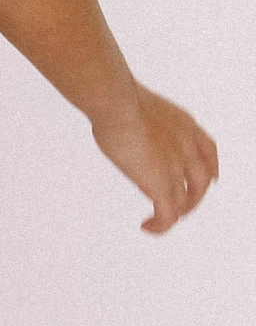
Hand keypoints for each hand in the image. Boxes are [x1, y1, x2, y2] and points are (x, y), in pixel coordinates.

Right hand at [91, 81, 218, 234]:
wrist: (117, 102)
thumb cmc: (115, 98)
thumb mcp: (137, 106)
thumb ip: (138, 120)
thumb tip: (121, 127)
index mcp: (185, 125)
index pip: (209, 152)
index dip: (210, 170)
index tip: (210, 180)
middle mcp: (187, 146)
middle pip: (202, 183)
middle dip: (191, 199)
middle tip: (173, 208)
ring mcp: (176, 166)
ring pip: (185, 203)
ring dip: (170, 215)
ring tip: (153, 222)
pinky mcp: (160, 183)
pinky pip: (168, 216)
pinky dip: (160, 226)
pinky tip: (146, 226)